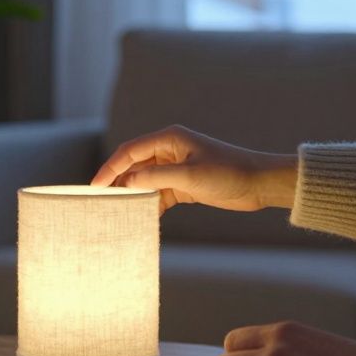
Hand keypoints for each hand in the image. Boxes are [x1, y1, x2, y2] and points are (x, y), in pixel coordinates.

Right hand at [91, 125, 297, 212]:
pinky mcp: (184, 185)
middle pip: (134, 165)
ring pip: (145, 181)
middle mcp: (169, 150)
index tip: (95, 186)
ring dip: (133, 195)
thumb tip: (128, 181)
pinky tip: (142, 217)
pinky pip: (158, 193)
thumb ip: (156, 177)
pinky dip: (150, 204)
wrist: (260, 184)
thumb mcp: (189, 176)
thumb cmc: (229, 173)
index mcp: (169, 138)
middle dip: (118, 182)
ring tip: (117, 211)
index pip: (130, 151)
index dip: (110, 168)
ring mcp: (176, 168)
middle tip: (101, 201)